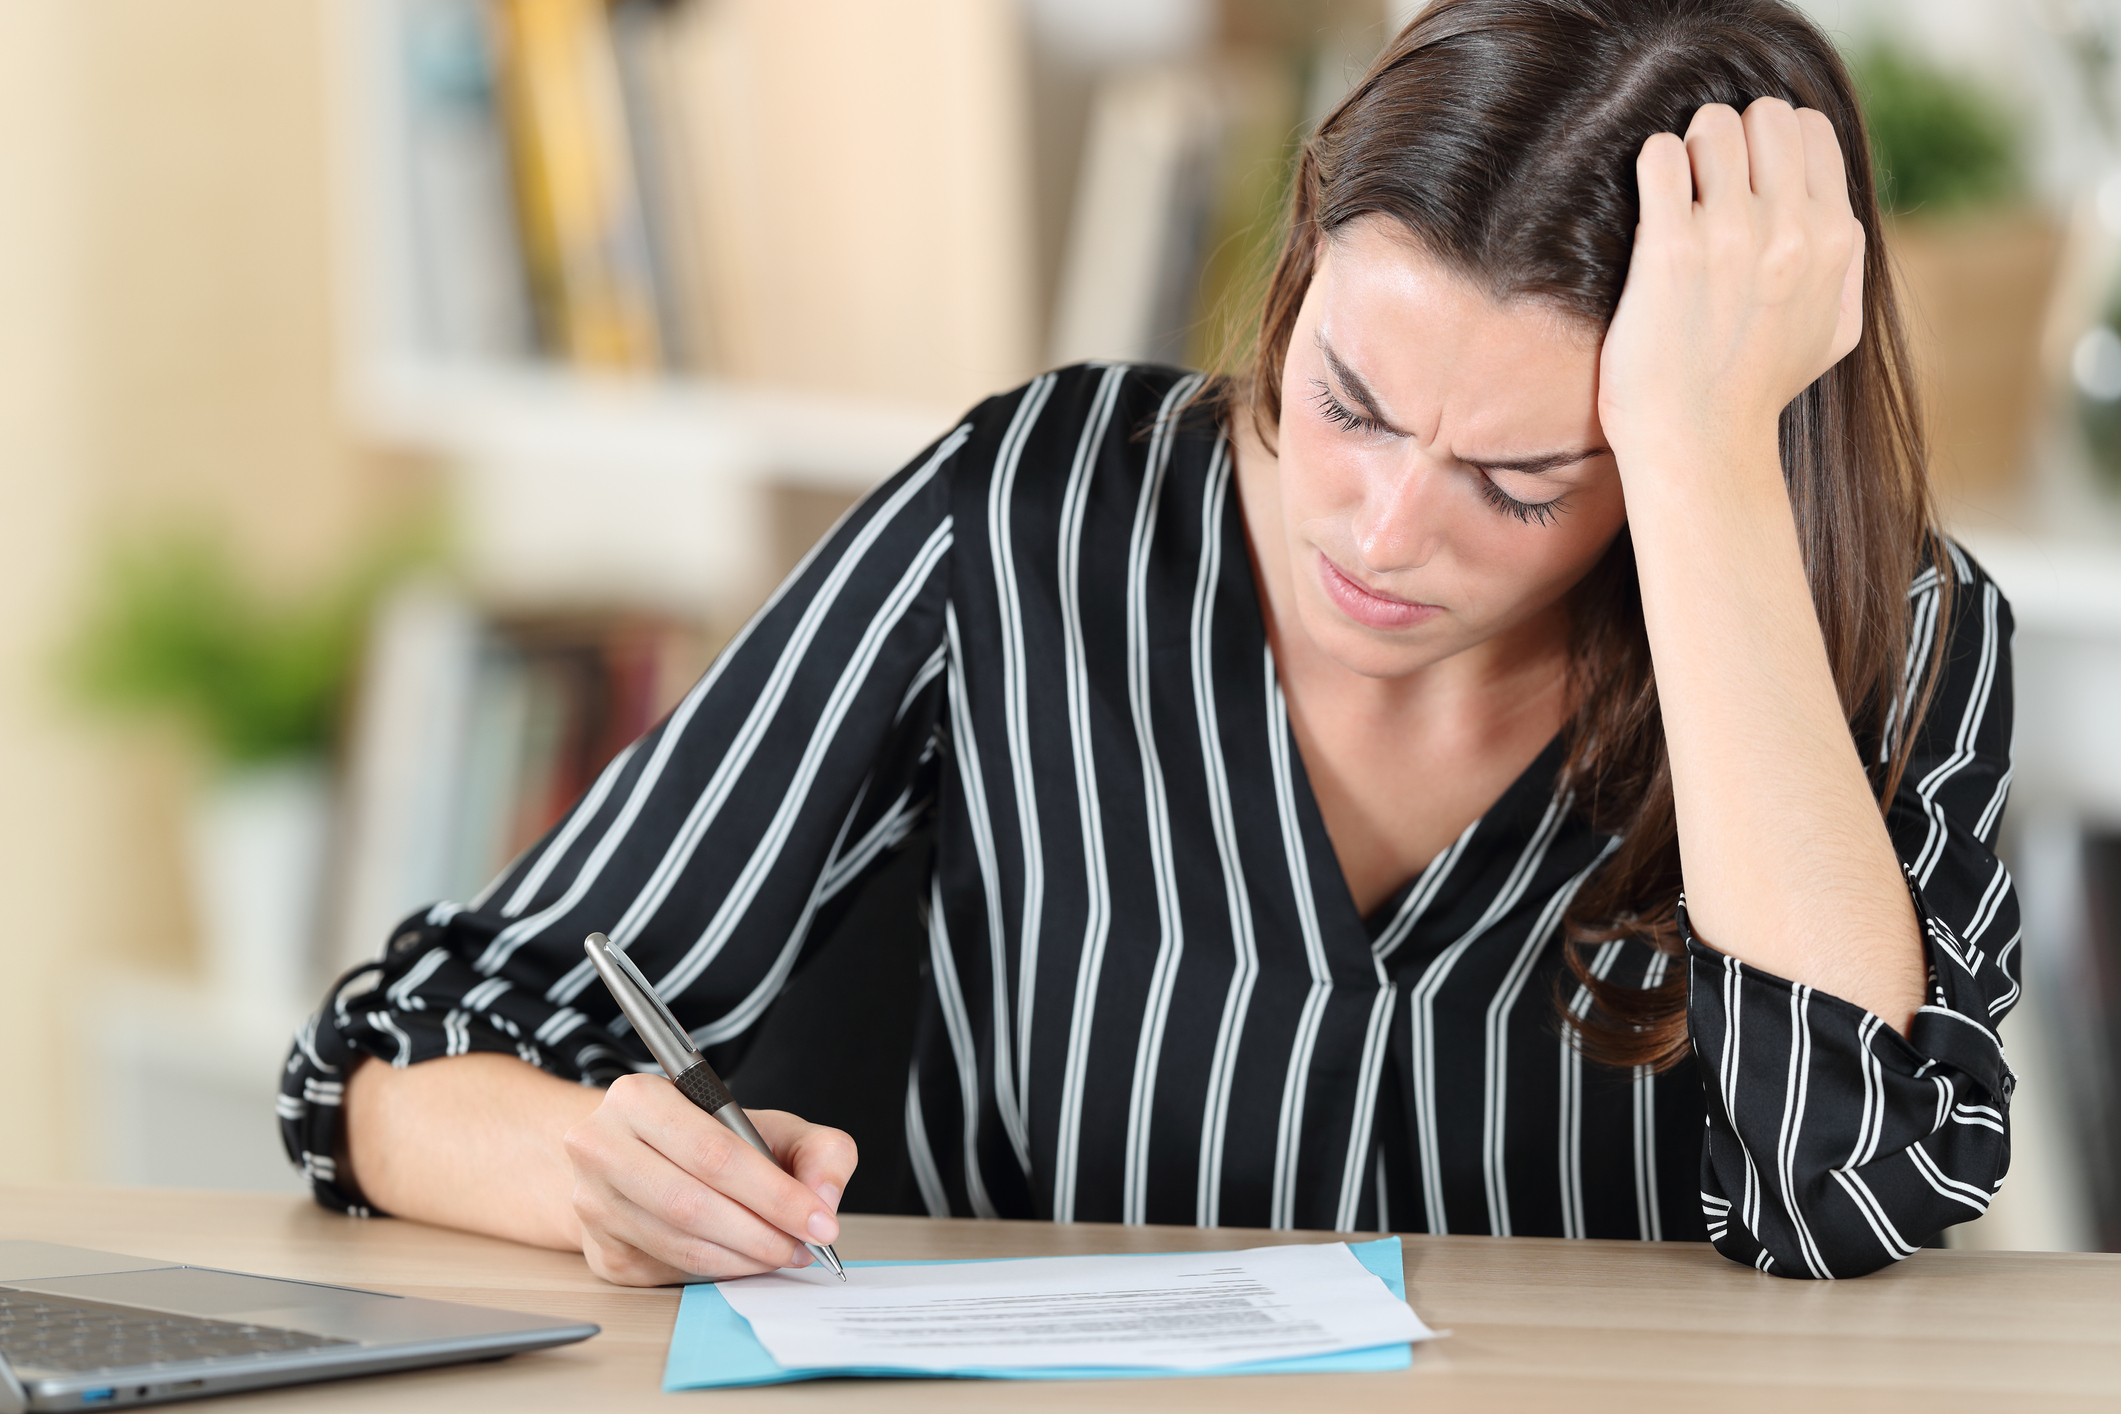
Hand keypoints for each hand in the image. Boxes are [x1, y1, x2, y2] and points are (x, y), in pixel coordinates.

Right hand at [562, 1074, 855, 1285]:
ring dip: (743, 1258)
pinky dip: (718, 1271)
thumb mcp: (770, 1125)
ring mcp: (594, 1203)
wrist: (639, 1156)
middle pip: (692, 1204)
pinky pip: (670, 1270)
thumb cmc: (708, 1139)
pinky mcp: (601, 1251)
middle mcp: (601, 1147)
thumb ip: (817, 1149)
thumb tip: (824, 1199)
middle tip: (804, 1245)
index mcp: (639, 1098)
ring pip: (680, 1244)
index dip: (774, 1194)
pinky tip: (744, 1259)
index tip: (819, 1222)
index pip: (715, 1154)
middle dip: (761, 1233)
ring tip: (782, 1252)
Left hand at [1597, 98, 1863, 477]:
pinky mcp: (1671, 251)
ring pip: (1712, 125)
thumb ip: (1844, 267)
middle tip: (1701, 185)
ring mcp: (1732, 237)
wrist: (1701, 445)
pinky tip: (1649, 206)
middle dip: (1727, 137)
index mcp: (1835, 239)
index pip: (1809, 129)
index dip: (1769, 143)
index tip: (1742, 180)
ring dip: (1687, 151)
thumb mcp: (1835, 332)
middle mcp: (1792, 230)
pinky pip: (1661, 157)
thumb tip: (1838, 222)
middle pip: (1762, 114)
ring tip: (1674, 197)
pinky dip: (1651, 167)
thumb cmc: (1757, 393)